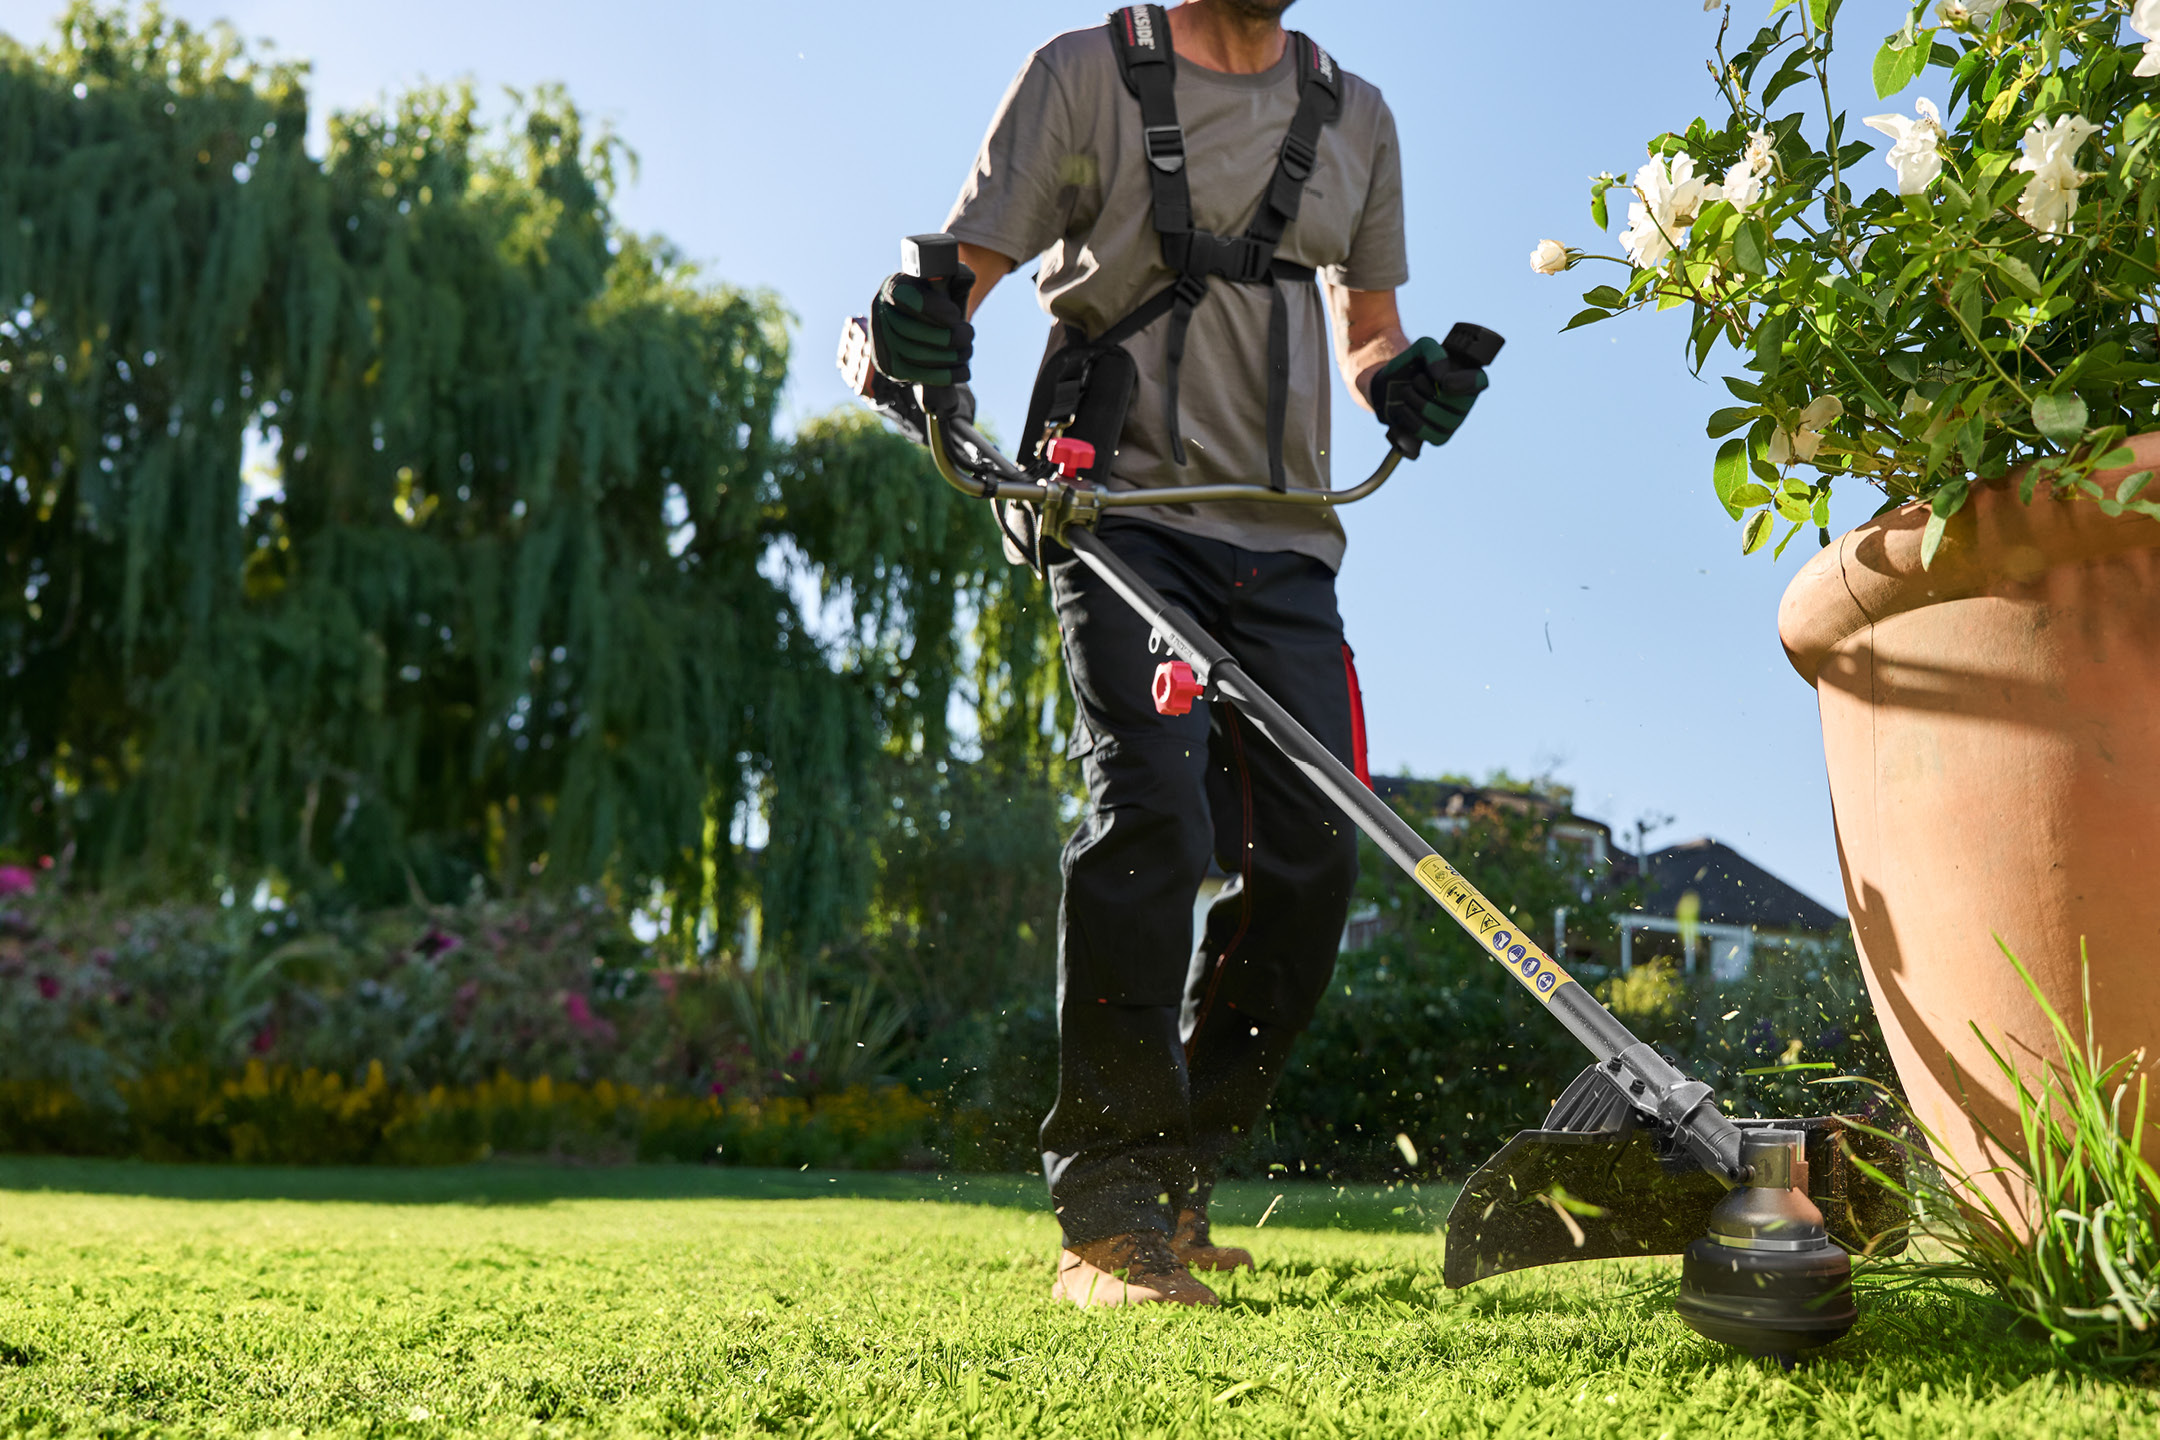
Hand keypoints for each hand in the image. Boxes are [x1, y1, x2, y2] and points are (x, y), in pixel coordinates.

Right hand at [870, 269, 974, 387]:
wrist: (932, 323)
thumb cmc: (944, 297)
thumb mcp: (952, 280)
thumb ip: (957, 272)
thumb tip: (956, 275)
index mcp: (895, 285)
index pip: (906, 297)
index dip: (932, 308)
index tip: (956, 315)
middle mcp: (880, 311)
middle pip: (910, 330)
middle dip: (947, 336)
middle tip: (969, 334)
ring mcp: (881, 341)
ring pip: (914, 354)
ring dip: (948, 356)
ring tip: (968, 350)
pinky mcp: (889, 366)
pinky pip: (915, 374)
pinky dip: (944, 375)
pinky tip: (963, 371)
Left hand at [1366, 336, 1488, 455]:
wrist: (1387, 386)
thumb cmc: (1410, 366)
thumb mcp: (1419, 349)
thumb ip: (1433, 353)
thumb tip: (1442, 378)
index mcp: (1467, 376)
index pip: (1479, 382)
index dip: (1464, 383)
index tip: (1443, 381)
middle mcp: (1465, 401)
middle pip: (1459, 405)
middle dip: (1428, 391)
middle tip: (1415, 380)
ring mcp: (1454, 422)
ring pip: (1445, 422)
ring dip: (1417, 404)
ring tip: (1406, 392)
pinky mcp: (1439, 437)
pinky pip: (1433, 437)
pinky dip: (1412, 423)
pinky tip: (1404, 410)